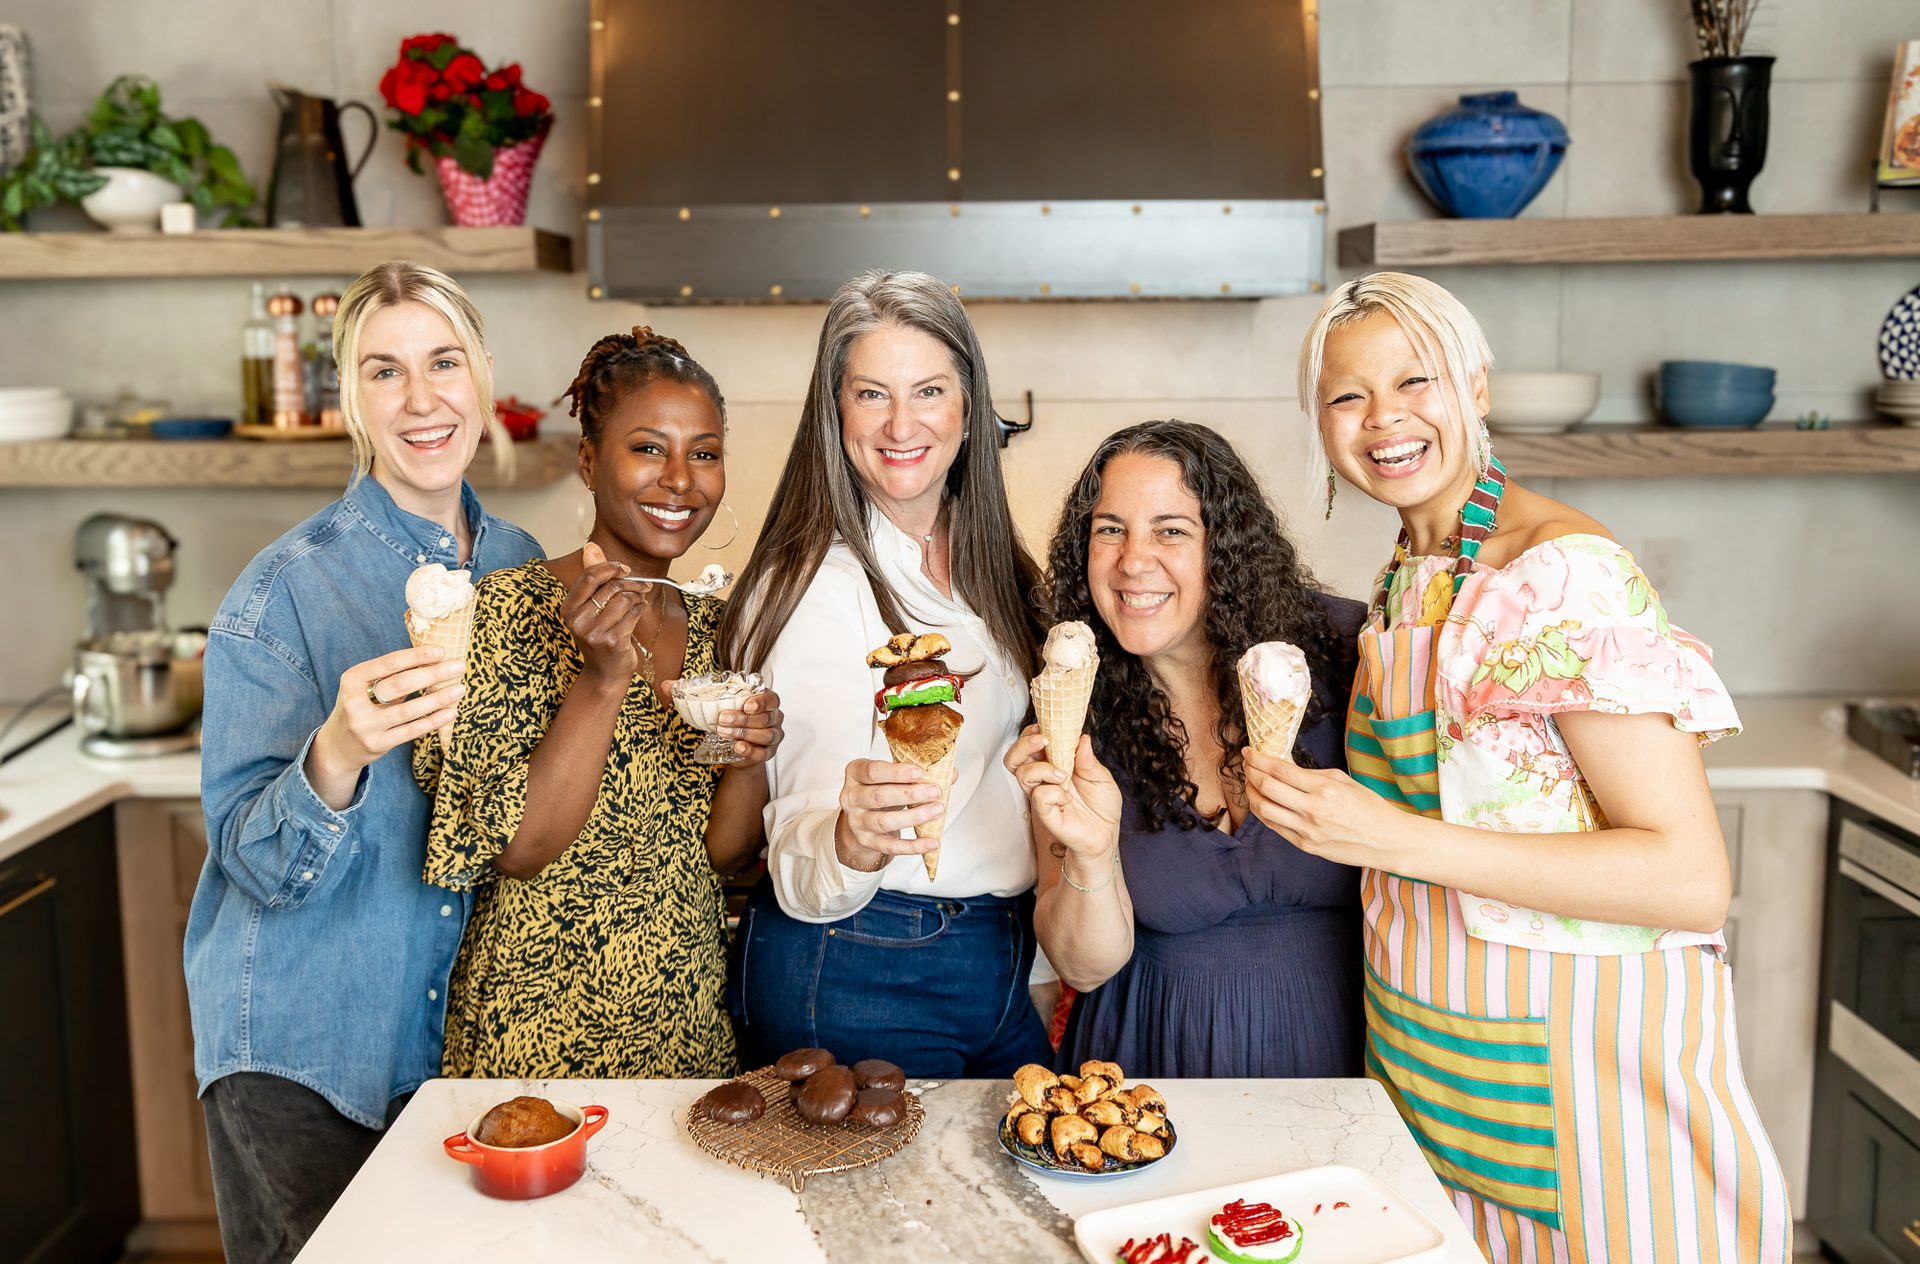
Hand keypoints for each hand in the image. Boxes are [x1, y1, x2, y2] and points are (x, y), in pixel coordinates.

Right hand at [307, 644, 464, 805]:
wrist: (338, 746)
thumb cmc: (360, 707)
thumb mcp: (364, 686)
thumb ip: (391, 674)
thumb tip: (434, 659)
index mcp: (352, 679)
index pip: (389, 663)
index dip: (417, 656)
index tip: (441, 651)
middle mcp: (355, 702)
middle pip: (401, 684)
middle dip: (433, 674)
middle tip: (458, 667)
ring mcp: (366, 725)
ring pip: (409, 710)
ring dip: (438, 698)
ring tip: (459, 689)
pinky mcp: (378, 744)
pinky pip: (411, 731)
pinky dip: (433, 721)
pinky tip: (450, 712)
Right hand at [564, 541, 642, 684]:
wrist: (605, 672)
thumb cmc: (600, 635)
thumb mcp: (591, 607)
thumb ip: (592, 578)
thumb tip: (590, 547)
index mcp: (568, 609)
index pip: (589, 577)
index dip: (610, 568)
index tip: (625, 569)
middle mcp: (577, 621)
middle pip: (610, 587)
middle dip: (631, 583)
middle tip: (642, 585)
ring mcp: (594, 633)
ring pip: (624, 599)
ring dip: (638, 597)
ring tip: (640, 600)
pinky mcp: (612, 641)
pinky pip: (633, 614)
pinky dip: (640, 609)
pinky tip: (639, 611)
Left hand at [658, 682, 784, 768]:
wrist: (734, 749)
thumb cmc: (726, 719)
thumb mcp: (712, 705)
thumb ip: (689, 694)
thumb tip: (666, 685)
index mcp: (765, 701)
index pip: (772, 698)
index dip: (762, 701)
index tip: (745, 703)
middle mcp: (773, 718)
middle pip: (765, 718)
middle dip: (744, 719)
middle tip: (723, 719)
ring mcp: (772, 737)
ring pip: (765, 735)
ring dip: (745, 733)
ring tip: (723, 733)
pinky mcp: (767, 754)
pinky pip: (762, 753)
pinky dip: (750, 750)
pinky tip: (737, 747)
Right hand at [834, 758, 945, 871]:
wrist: (861, 818)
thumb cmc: (881, 789)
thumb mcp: (892, 777)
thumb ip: (918, 773)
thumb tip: (950, 774)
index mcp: (855, 773)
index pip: (872, 771)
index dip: (896, 772)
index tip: (920, 772)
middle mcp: (851, 797)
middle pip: (879, 796)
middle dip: (910, 794)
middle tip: (935, 791)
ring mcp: (857, 822)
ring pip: (884, 822)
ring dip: (913, 817)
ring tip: (937, 810)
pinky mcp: (867, 842)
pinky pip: (890, 846)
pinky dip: (913, 846)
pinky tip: (933, 842)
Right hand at [1005, 726, 1119, 861]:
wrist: (1106, 834)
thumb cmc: (1101, 805)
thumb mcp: (1101, 776)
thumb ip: (1089, 759)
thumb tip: (1081, 738)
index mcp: (1053, 765)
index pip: (1030, 745)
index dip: (1031, 733)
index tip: (1043, 727)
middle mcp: (1043, 779)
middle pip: (1015, 758)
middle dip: (1023, 745)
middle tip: (1042, 741)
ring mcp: (1042, 796)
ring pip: (1022, 774)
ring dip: (1041, 768)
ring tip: (1063, 774)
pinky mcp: (1045, 813)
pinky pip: (1039, 797)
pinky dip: (1054, 793)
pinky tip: (1068, 798)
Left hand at [1243, 747, 1404, 868]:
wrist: (1386, 840)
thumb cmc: (1368, 806)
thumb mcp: (1342, 780)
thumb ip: (1310, 773)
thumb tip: (1282, 765)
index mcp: (1324, 789)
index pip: (1279, 770)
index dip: (1258, 759)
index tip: (1249, 751)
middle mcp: (1312, 810)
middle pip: (1266, 788)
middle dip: (1251, 772)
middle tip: (1247, 764)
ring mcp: (1307, 830)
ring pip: (1263, 809)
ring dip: (1251, 793)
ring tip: (1251, 782)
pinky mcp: (1304, 845)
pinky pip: (1274, 827)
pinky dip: (1262, 811)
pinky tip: (1261, 801)